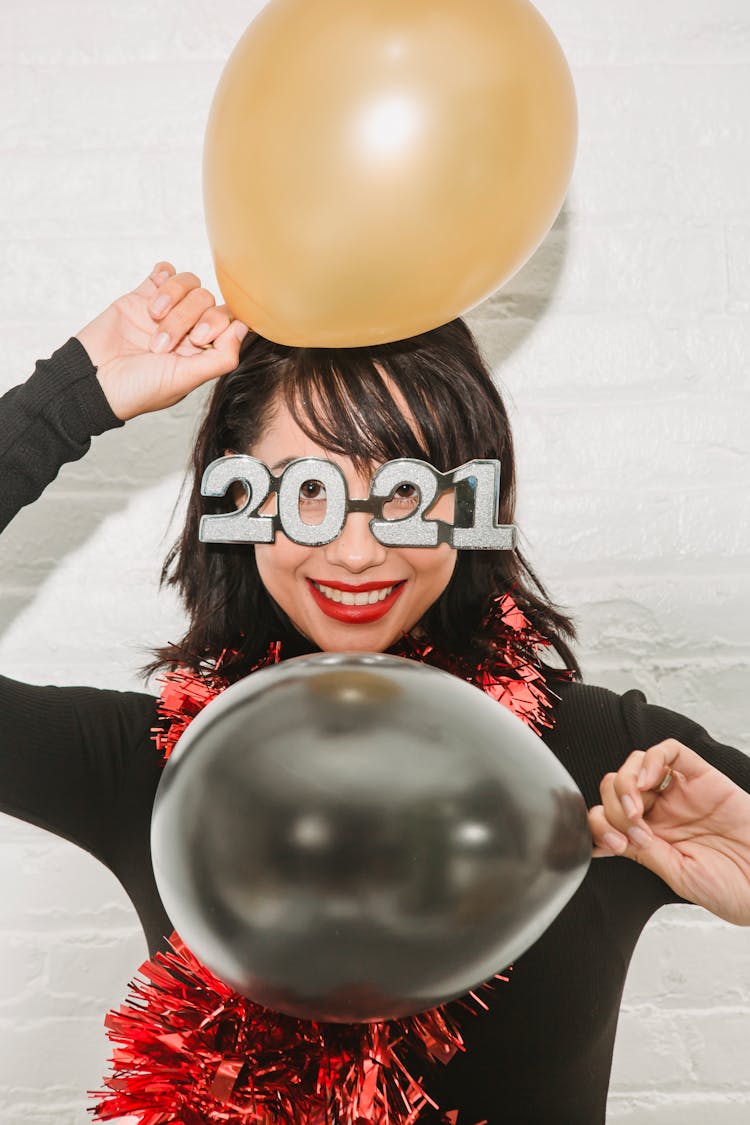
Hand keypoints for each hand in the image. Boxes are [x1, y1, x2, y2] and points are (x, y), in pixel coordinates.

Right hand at [76, 262, 248, 420]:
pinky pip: (165, 272)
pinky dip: (164, 276)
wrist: (91, 380)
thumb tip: (243, 329)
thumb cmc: (136, 389)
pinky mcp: (142, 297)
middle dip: (187, 318)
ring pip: (189, 283)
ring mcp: (166, 312)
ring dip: (172, 299)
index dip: (218, 322)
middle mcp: (187, 330)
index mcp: (201, 352)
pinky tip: (152, 292)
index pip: (228, 321)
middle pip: (207, 300)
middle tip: (162, 342)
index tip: (198, 338)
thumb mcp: (184, 381)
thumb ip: (220, 358)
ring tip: (151, 320)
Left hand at [589, 739, 749, 923]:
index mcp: (650, 836)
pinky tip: (648, 781)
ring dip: (624, 783)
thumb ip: (645, 852)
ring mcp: (680, 792)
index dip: (599, 825)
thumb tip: (614, 833)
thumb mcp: (678, 875)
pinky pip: (670, 751)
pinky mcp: (701, 776)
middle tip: (631, 829)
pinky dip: (651, 759)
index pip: (607, 816)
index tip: (613, 844)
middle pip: (615, 786)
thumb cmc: (731, 887)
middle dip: (611, 806)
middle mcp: (661, 810)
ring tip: (636, 810)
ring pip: (636, 764)